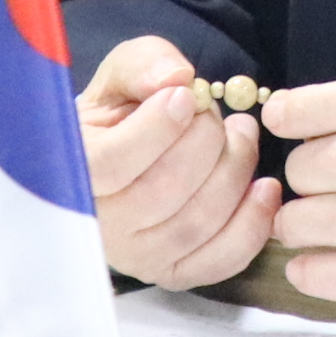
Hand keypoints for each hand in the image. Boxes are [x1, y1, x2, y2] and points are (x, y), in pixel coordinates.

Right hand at [81, 36, 279, 289]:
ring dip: (234, 171)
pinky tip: (264, 188)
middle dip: (206, 140)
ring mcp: (134, 257)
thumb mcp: (118, 77)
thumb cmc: (115, 117)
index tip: (186, 96)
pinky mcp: (170, 273)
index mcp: (71, 172)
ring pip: (197, 222)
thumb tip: (176, 79)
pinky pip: (219, 260)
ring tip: (242, 134)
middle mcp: (98, 226)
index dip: (157, 128)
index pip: (110, 164)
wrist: (116, 163)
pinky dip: (252, 224)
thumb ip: (143, 63)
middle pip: (164, 191)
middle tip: (217, 113)